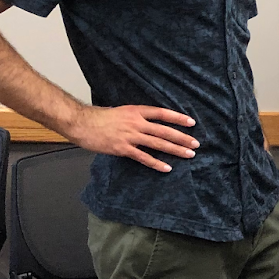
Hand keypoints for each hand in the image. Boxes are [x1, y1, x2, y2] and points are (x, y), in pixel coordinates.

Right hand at [66, 105, 197, 172]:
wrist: (81, 123)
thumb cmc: (99, 117)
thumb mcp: (121, 111)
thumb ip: (136, 117)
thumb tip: (148, 123)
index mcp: (136, 111)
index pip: (162, 113)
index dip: (178, 118)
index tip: (191, 123)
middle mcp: (136, 123)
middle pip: (164, 130)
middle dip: (182, 137)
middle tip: (196, 143)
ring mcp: (130, 136)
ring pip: (158, 143)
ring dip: (175, 149)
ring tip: (189, 154)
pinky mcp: (123, 149)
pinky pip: (143, 157)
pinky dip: (156, 163)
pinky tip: (167, 168)